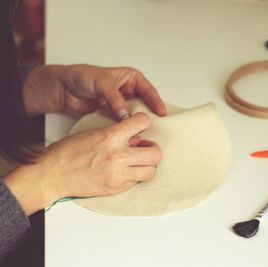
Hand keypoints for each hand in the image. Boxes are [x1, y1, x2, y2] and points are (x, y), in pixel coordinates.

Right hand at [3, 113, 161, 215]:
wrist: (52, 175)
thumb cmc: (67, 153)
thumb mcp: (93, 133)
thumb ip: (117, 134)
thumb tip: (135, 137)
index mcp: (110, 136)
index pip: (143, 122)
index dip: (143, 122)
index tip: (140, 126)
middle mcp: (118, 156)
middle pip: (156, 153)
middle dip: (152, 149)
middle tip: (144, 148)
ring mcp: (118, 175)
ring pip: (151, 171)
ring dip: (146, 165)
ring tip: (136, 162)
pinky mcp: (116, 188)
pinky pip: (136, 182)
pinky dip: (134, 176)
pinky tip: (124, 172)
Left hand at [23, 64, 166, 119]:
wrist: (63, 89)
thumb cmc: (81, 77)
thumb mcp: (101, 83)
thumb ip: (114, 99)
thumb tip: (125, 114)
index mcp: (131, 78)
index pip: (149, 91)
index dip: (156, 102)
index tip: (161, 113)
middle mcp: (129, 91)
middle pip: (145, 105)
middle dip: (149, 115)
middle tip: (155, 127)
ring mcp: (122, 104)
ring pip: (135, 116)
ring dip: (137, 124)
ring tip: (144, 133)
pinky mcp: (114, 115)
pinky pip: (123, 123)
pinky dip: (126, 128)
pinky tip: (129, 135)